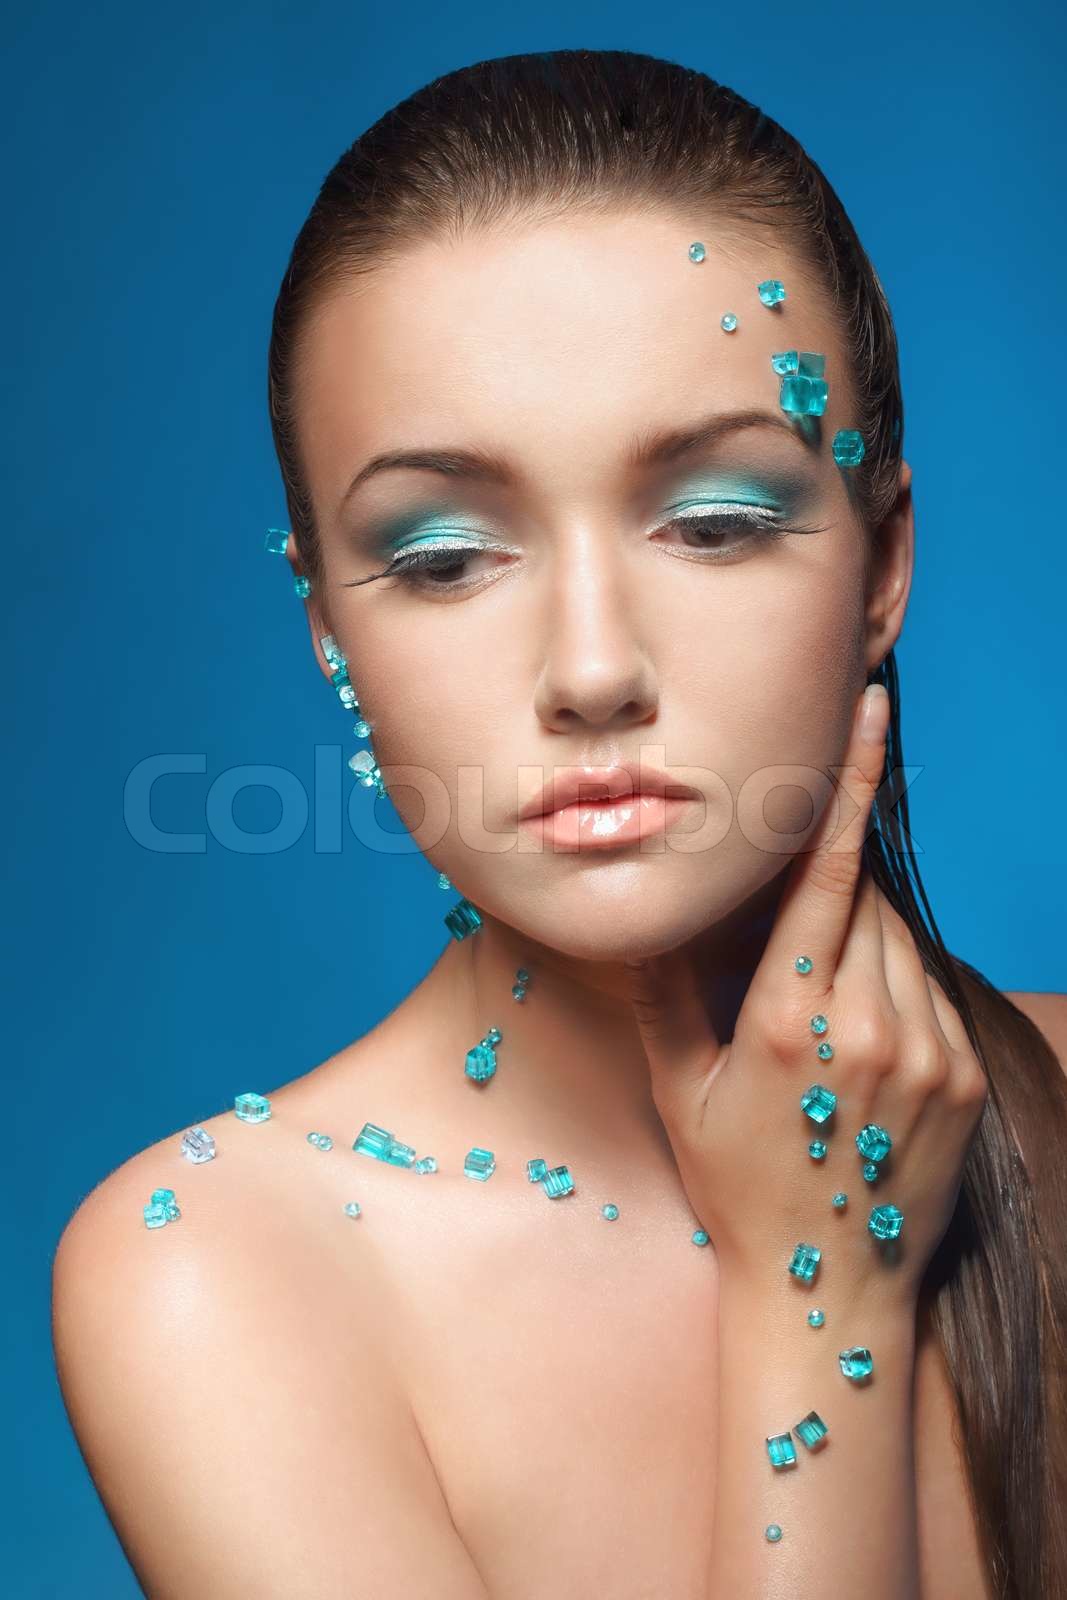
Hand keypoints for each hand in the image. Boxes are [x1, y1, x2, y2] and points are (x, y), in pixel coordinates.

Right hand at [624, 682, 988, 1303]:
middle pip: (865, 897)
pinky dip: (897, 987)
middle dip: (833, 885)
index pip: (826, 870)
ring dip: (864, 940)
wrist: (831, 1285)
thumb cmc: (739, 1185)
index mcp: (787, 1016)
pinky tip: (860, 1046)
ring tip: (823, 1012)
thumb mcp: (682, 1090)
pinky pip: (931, 990)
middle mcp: (866, 1023)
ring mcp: (926, 1050)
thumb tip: (640, 911)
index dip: (847, 781)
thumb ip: (664, 992)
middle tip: (795, 937)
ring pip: (902, 941)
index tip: (870, 709)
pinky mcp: (963, 1075)